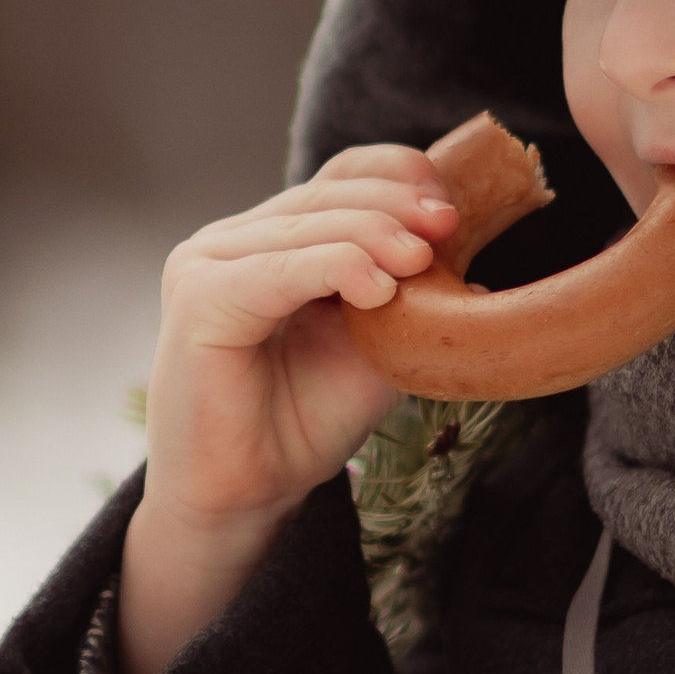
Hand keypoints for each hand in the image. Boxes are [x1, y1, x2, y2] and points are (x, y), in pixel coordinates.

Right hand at [117, 144, 458, 673]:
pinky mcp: (200, 300)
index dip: (396, 179)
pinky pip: (278, 269)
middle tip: (448, 227)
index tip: (451, 206)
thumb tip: (474, 267)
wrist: (247, 494)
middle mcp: (235, 241)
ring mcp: (209, 264)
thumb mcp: (377, 347)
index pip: (340, 180)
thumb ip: (411, 300)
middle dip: (395, 206)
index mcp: (274, 239)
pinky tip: (376, 287)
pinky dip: (333, 267)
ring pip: (308, 227)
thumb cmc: (303, 420)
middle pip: (327, 196)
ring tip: (422, 258)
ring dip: (373, 235)